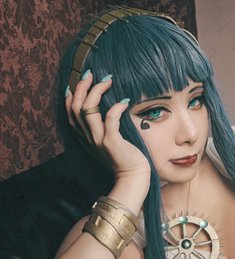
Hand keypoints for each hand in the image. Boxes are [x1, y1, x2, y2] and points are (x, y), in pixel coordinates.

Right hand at [65, 71, 149, 191]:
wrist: (132, 177)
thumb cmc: (125, 158)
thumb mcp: (108, 141)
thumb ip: (102, 127)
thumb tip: (108, 108)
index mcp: (84, 137)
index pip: (70, 111)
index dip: (72, 94)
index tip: (79, 80)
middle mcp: (87, 137)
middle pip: (75, 106)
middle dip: (82, 86)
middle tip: (92, 73)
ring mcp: (98, 140)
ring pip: (87, 109)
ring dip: (96, 91)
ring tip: (107, 80)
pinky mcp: (112, 142)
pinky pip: (110, 119)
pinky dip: (116, 107)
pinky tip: (124, 101)